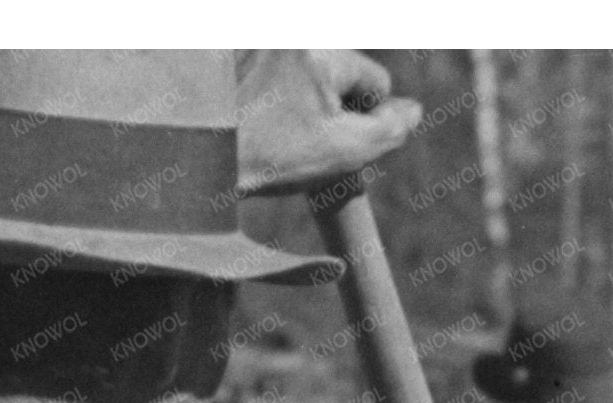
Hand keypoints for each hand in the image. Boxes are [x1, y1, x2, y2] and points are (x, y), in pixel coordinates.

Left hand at [236, 50, 423, 195]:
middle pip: (342, 72)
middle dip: (336, 107)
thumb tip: (413, 111)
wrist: (199, 156)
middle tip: (306, 140)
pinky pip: (281, 70)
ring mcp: (262, 42)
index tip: (335, 141)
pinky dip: (279, 94)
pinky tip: (262, 118)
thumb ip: (389, 130)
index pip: (375, 80)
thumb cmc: (269, 157)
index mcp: (321, 51)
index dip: (367, 120)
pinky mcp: (239, 52)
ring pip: (311, 73)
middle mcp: (291, 35)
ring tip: (280, 131)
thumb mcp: (342, 152)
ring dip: (308, 101)